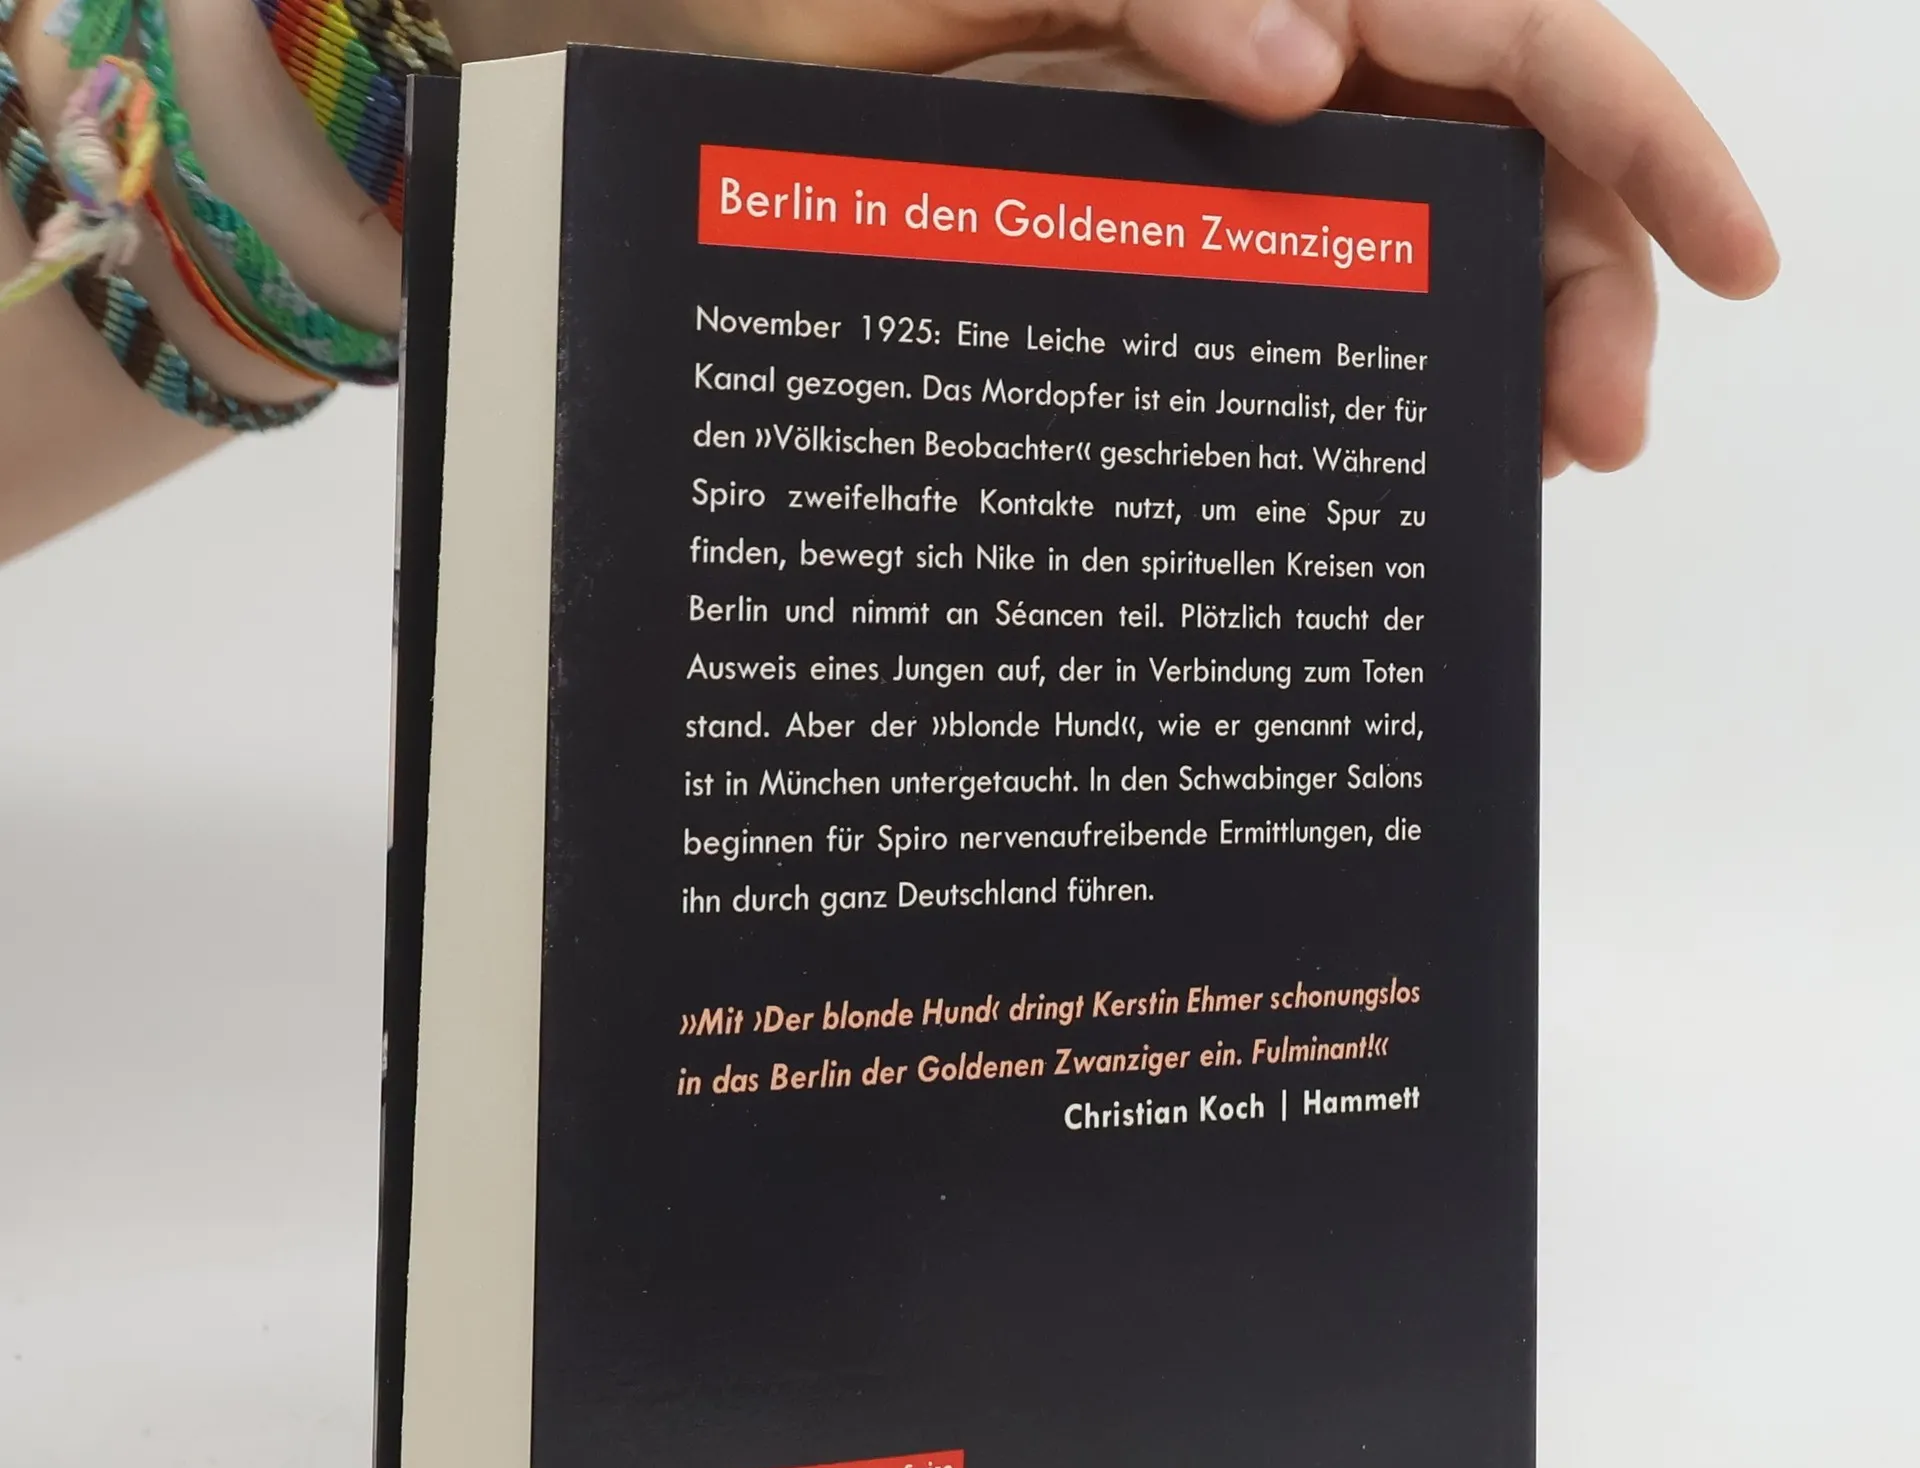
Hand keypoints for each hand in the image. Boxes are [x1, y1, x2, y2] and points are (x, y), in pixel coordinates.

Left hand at [695, 0, 1778, 475]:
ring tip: (1511, 470)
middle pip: (1494, 138)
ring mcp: (1217, 131)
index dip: (1637, 133)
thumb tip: (1306, 51)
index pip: (1505, 18)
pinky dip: (1372, 354)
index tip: (1732, 265)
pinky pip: (1309, 274)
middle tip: (1584, 446)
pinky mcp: (1163, 215)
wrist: (661, 53)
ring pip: (1417, 220)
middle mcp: (1262, 38)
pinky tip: (1391, 442)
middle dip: (1576, 278)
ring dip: (1487, 336)